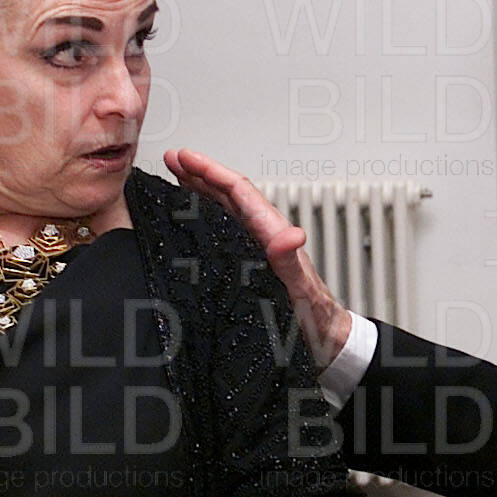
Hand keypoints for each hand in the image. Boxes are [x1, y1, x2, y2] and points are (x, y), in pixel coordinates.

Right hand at [163, 148, 351, 365]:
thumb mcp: (300, 290)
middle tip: (172, 158)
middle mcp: (263, 235)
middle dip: (200, 173)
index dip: (211, 172)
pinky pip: (224, 230)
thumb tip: (291, 234)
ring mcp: (256, 247)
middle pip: (229, 193)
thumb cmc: (314, 316)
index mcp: (272, 234)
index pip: (239, 192)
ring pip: (225, 208)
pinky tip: (193, 217)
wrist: (324, 337)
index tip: (185, 158)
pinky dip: (206, 215)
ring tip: (177, 175)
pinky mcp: (250, 262)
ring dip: (201, 190)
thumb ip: (291, 262)